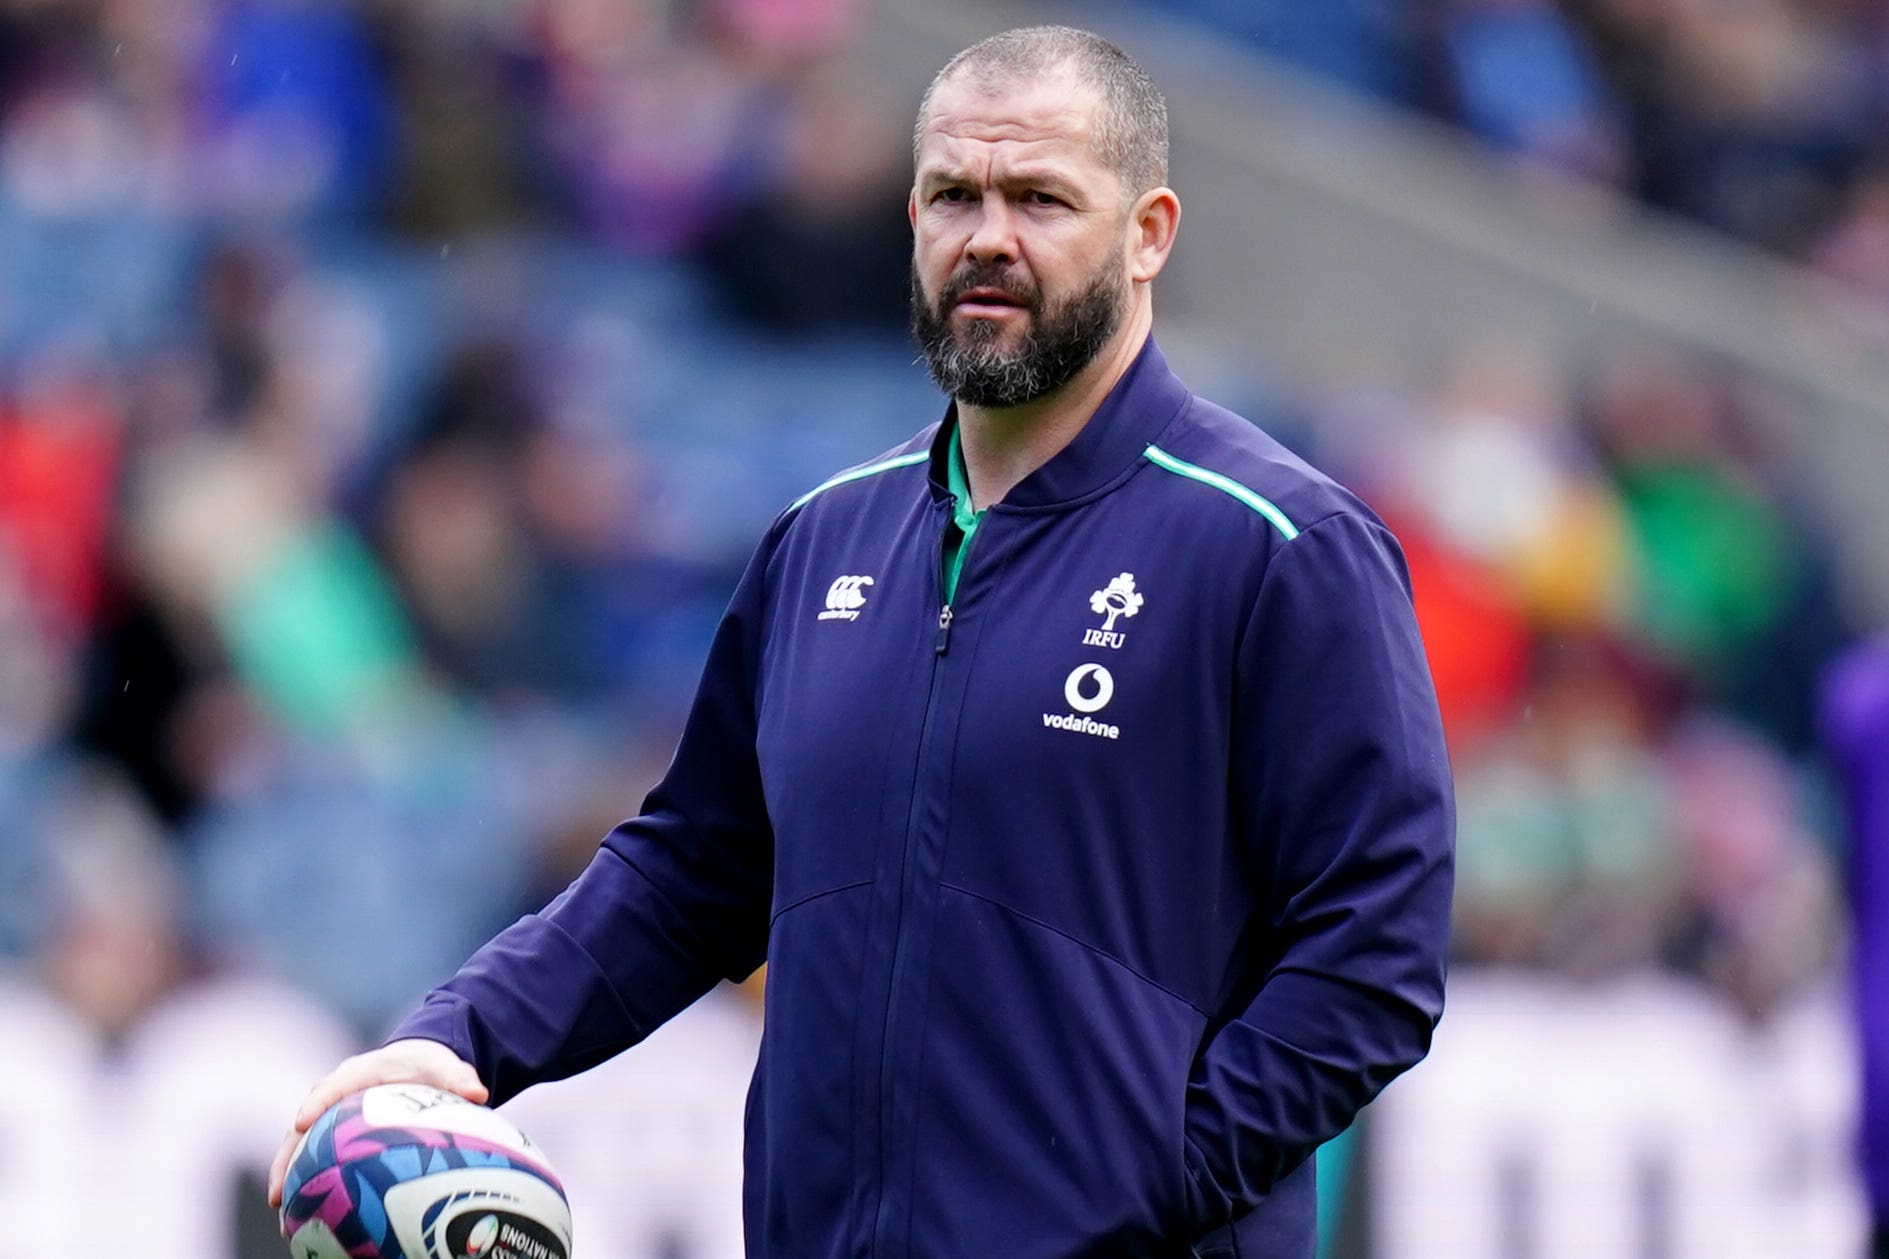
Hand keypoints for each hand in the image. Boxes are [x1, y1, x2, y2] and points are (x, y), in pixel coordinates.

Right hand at [266, 1038, 488, 1209]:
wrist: (415, 1063)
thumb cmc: (426, 1065)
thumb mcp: (443, 1066)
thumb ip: (459, 1077)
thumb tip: (478, 1091)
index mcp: (357, 1073)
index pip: (331, 1086)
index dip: (315, 1104)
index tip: (301, 1123)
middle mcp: (333, 1095)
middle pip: (301, 1126)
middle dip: (286, 1158)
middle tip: (277, 1193)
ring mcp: (328, 1116)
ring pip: (299, 1148)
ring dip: (288, 1178)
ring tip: (282, 1214)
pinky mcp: (331, 1135)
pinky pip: (314, 1160)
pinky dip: (308, 1183)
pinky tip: (307, 1218)